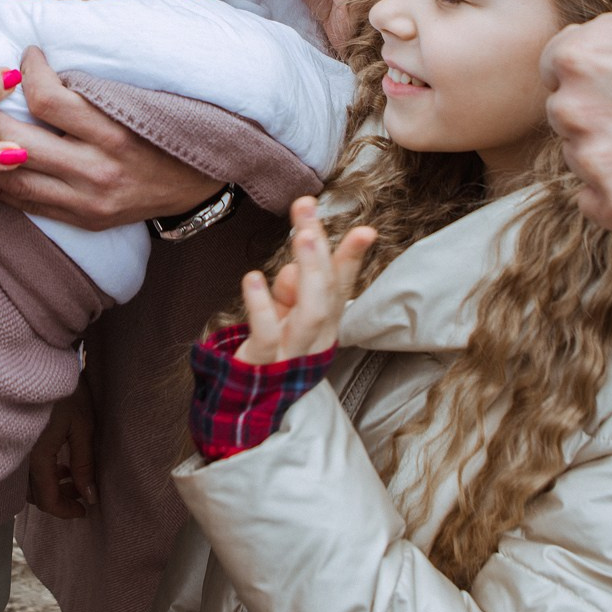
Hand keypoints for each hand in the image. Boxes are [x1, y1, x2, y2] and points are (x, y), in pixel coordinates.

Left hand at [0, 48, 221, 229]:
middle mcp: (97, 170)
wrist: (200, 185)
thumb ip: (93, 80)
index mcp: (115, 132)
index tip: (28, 54)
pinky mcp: (80, 219)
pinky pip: (23, 203)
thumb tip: (44, 49)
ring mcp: (86, 200)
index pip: (50, 98)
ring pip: (12, 178)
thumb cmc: (166, 128)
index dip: (28, 69)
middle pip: (18, 142)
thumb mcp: (139, 98)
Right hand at [25, 376, 96, 518]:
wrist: (42, 361)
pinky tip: (59, 462)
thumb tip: (89, 496)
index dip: (66, 511)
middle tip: (82, 494)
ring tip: (72, 476)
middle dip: (59, 499)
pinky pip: (25, 468)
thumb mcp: (82, 427)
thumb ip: (84, 464)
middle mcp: (20, 457)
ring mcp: (15, 448)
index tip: (84, 510)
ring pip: (28, 483)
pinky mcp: (15, 439)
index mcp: (37, 456)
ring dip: (51, 486)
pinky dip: (43, 473)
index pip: (47, 499)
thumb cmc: (66, 392)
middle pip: (35, 495)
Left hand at [238, 197, 375, 364]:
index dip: (352, 257)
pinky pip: (267, 335)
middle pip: (327, 291)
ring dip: (309, 270)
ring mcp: (292, 353)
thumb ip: (294, 288)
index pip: (341, 285)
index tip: (365, 230)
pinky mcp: (264, 364)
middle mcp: (316, 338)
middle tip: (308, 211)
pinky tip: (253, 278)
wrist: (246, 401)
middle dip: (321, 248)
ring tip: (301, 235)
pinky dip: (261, 305)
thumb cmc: (271, 348)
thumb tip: (295, 268)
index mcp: (324, 323)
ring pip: (310, 312)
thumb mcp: (286, 312)